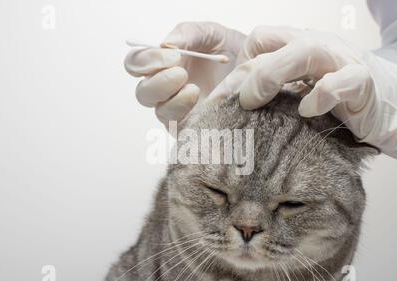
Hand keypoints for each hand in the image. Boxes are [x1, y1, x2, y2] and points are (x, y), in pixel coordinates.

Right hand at [125, 22, 245, 126]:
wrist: (260, 75)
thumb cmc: (234, 54)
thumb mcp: (213, 35)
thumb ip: (188, 34)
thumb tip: (166, 45)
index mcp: (164, 64)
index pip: (136, 64)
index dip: (147, 60)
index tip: (173, 56)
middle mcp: (166, 90)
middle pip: (142, 93)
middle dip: (158, 82)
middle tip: (181, 73)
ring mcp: (179, 112)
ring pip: (159, 112)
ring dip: (173, 100)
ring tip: (194, 90)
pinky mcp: (193, 129)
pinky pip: (180, 128)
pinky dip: (187, 116)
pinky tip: (201, 105)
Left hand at [207, 26, 396, 162]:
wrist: (390, 105)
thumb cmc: (337, 101)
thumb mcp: (298, 93)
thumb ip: (272, 94)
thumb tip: (233, 111)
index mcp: (296, 48)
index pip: (259, 42)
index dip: (236, 68)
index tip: (221, 99)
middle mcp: (315, 48)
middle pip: (270, 45)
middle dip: (242, 76)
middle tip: (224, 106)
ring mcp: (339, 60)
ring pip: (303, 50)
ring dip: (271, 75)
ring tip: (252, 102)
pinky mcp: (362, 82)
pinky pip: (341, 81)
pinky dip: (321, 94)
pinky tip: (307, 111)